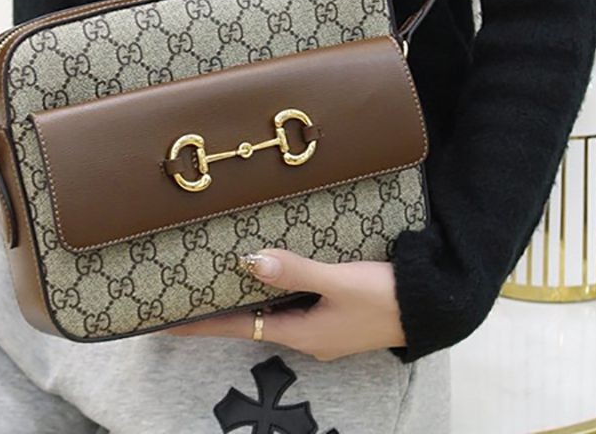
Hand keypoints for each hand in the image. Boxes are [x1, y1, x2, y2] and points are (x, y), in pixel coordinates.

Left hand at [161, 248, 406, 360]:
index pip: (238, 327)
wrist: (430, 309)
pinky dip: (271, 291)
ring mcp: (321, 326)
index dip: (202, 324)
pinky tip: (268, 275)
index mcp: (301, 333)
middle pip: (250, 321)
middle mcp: (306, 334)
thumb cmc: (385, 297)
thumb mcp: (339, 282)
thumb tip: (251, 261)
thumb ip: (296, 271)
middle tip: (184, 297)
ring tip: (215, 283)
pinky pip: (290, 304)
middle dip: (217, 311)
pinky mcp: (334, 314)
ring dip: (243, 300)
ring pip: (270, 312)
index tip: (165, 322)